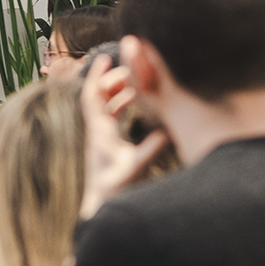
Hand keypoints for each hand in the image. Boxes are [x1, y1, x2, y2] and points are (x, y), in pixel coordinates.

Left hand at [79, 63, 167, 217]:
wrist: (101, 208)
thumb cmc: (115, 190)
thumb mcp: (136, 167)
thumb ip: (153, 148)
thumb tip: (171, 128)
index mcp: (100, 131)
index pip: (93, 96)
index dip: (97, 75)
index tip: (105, 57)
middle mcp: (96, 132)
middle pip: (98, 97)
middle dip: (112, 80)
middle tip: (131, 69)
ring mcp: (100, 139)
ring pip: (104, 108)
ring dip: (117, 93)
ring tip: (135, 83)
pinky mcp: (106, 147)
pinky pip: (110, 119)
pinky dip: (120, 107)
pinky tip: (135, 105)